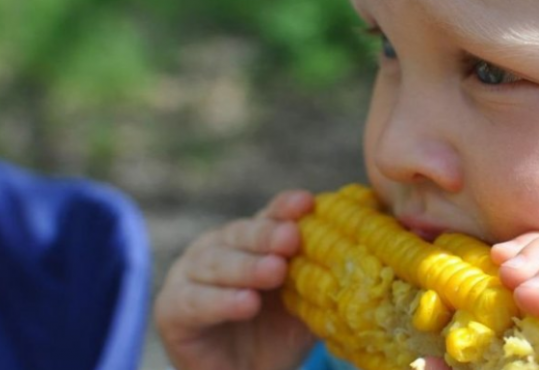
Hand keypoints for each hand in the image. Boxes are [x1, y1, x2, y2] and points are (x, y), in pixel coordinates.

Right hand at [154, 190, 315, 369]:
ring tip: (275, 271)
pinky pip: (195, 302)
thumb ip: (327, 275)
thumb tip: (366, 248)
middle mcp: (217, 248)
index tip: (307, 203)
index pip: (269, 216)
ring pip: (216, 264)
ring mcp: (190, 275)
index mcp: (251, 240)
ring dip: (247, 267)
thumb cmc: (277, 334)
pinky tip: (246, 303)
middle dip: (267, 234)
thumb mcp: (307, 302)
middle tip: (292, 238)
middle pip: (241, 234)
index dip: (285, 208)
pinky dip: (221, 302)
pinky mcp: (172, 309)